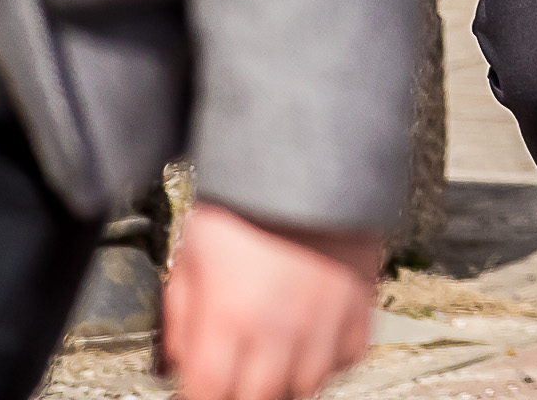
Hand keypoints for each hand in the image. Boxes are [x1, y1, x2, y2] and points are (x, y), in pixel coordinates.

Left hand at [163, 201, 382, 399]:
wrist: (308, 159)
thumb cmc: (245, 201)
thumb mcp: (189, 255)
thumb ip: (180, 316)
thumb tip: (176, 361)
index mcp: (229, 320)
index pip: (209, 395)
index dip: (200, 398)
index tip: (199, 389)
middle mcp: (280, 329)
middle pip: (259, 399)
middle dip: (241, 395)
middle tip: (234, 378)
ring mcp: (326, 318)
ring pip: (309, 385)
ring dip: (287, 383)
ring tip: (273, 365)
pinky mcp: (360, 300)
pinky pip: (352, 354)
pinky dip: (333, 359)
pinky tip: (314, 341)